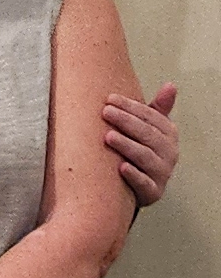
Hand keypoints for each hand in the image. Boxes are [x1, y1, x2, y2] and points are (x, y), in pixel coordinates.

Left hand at [104, 82, 178, 206]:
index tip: (110, 98)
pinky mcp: (152, 192)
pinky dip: (133, 175)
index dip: (131, 107)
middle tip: (105, 112)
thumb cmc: (141, 149)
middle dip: (126, 122)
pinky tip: (120, 167)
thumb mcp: (149, 128)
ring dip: (127, 146)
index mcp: (168, 134)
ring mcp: (161, 173)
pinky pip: (144, 183)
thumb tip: (171, 85)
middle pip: (148, 134)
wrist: (137, 184)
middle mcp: (169, 153)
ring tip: (108, 137)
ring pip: (145, 157)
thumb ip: (156, 109)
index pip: (151, 117)